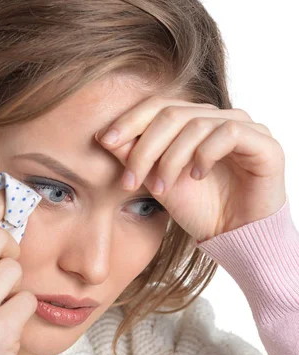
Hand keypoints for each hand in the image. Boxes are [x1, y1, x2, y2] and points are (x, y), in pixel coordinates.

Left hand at [95, 96, 286, 241]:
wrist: (234, 236)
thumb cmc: (200, 209)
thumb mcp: (159, 184)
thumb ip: (137, 159)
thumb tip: (106, 138)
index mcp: (193, 122)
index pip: (157, 106)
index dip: (129, 121)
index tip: (104, 142)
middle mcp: (217, 118)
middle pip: (171, 113)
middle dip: (144, 148)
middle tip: (129, 180)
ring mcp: (242, 126)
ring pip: (195, 123)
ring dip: (171, 158)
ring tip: (162, 188)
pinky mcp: (262, 142)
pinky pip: (228, 133)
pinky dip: (205, 154)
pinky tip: (196, 176)